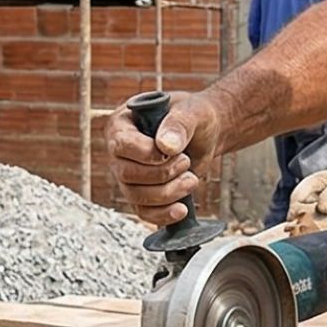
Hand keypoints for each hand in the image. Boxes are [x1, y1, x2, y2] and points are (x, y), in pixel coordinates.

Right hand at [106, 92, 218, 225]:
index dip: (147, 154)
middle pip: (126, 174)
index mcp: (122, 124)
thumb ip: (178, 125)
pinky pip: (144, 211)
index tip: (173, 152)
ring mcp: (128, 174)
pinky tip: (181, 210)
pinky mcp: (141, 193)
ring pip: (135, 196)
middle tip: (186, 162)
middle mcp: (119, 151)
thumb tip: (166, 147)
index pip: (121, 145)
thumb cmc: (194, 116)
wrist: (206, 133)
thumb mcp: (191, 112)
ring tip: (191, 179)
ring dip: (167, 194)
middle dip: (162, 174)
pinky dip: (163, 214)